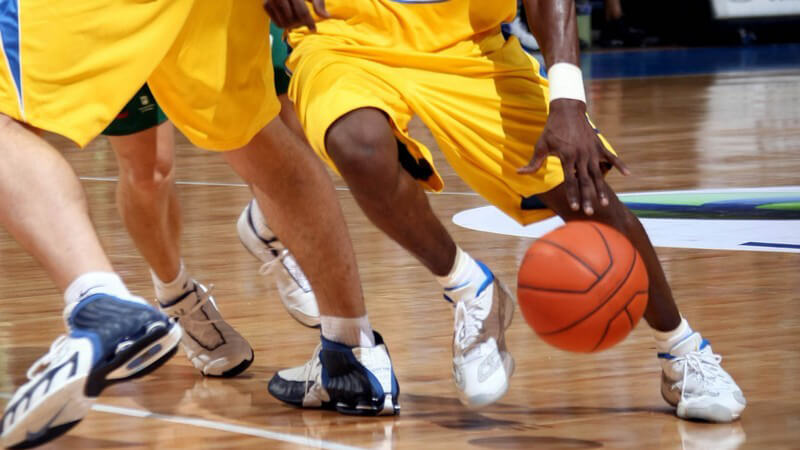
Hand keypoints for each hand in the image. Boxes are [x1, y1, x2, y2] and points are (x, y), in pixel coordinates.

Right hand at [263, 0, 329, 30]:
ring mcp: (270, 0)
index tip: (314, 30)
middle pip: (293, 20)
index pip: (302, 12)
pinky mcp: (265, 5)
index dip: (309, 22)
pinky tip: (288, 16)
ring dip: (293, 24)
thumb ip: (319, 4)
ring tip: (296, 17)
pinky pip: (278, 24)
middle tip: (304, 19)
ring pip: (285, 24)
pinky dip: (285, 24)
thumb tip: (327, 17)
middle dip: (301, 22)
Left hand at [518, 99, 629, 214]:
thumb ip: (533, 162)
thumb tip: (519, 173)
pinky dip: (620, 165)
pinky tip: (628, 175)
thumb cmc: (552, 129)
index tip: (575, 208)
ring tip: (605, 204)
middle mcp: (581, 156)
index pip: (570, 181)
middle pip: (585, 181)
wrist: (567, 109)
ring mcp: (591, 151)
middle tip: (589, 213)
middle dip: (587, 198)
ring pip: (598, 174)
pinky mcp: (599, 145)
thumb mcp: (541, 145)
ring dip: (601, 189)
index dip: (573, 195)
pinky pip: (611, 157)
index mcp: (567, 157)